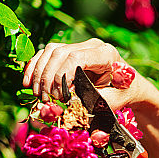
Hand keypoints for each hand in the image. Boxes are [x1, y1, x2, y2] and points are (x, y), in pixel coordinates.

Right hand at [22, 38, 148, 108]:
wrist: (130, 86)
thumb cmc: (124, 93)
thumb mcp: (116, 100)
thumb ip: (97, 104)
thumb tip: (76, 111)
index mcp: (106, 54)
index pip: (76, 57)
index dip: (61, 75)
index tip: (58, 96)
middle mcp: (92, 45)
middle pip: (59, 53)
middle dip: (48, 77)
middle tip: (45, 99)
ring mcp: (80, 46)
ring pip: (50, 51)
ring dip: (39, 73)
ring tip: (38, 94)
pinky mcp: (69, 51)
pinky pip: (47, 54)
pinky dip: (35, 67)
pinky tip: (28, 83)